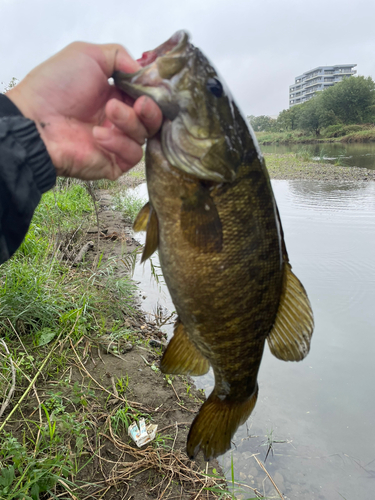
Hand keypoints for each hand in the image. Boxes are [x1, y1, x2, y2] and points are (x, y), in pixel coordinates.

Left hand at [7, 42, 161, 179]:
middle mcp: (119, 120)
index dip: (153, 92)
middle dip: (151, 110)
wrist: (35, 121)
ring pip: (144, 136)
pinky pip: (132, 155)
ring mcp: (117, 142)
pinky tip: (98, 134)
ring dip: (130, 121)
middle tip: (141, 104)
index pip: (148, 97)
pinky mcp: (113, 163)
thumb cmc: (56, 86)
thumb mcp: (88, 55)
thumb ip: (119, 56)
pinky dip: (119, 142)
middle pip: (152, 119)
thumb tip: (143, 72)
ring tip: (109, 111)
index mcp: (116, 95)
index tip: (154, 85)